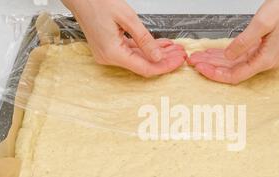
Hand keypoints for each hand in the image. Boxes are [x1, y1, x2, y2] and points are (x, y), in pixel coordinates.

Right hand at [62, 0, 186, 76]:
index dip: (163, 66)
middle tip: (180, 55)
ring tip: (173, 49)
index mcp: (112, 52)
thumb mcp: (127, 18)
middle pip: (142, 65)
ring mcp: (107, 55)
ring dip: (156, 54)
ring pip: (138, 59)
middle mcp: (108, 57)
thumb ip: (144, 40)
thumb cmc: (97, 2)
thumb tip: (158, 56)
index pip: (144, 68)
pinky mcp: (108, 49)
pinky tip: (159, 45)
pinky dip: (145, 49)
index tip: (177, 62)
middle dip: (163, 60)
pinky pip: (130, 52)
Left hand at [188, 0, 278, 83]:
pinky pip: (239, 55)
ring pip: (234, 63)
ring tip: (199, 57)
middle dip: (212, 66)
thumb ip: (244, 42)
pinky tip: (213, 52)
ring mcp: (263, 55)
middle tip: (194, 61)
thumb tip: (228, 56)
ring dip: (216, 60)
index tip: (202, 68)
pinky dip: (224, 53)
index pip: (236, 74)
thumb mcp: (261, 24)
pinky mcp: (261, 47)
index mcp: (266, 59)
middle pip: (233, 70)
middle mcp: (264, 61)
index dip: (216, 73)